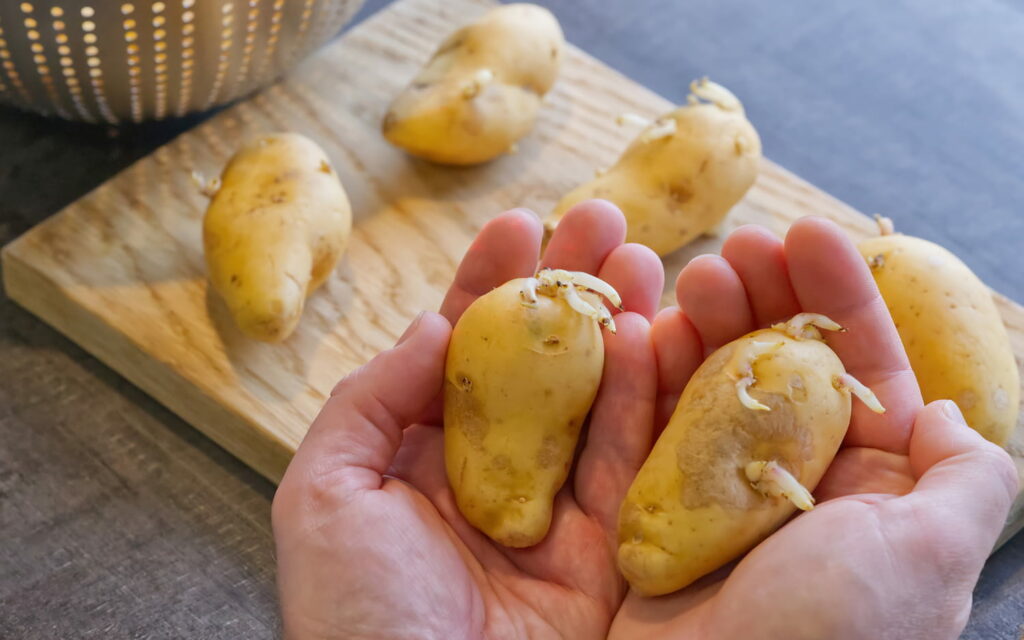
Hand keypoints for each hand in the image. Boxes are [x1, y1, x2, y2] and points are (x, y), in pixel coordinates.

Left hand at [272, 201, 662, 638]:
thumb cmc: (353, 623)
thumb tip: (430, 323)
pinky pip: (635, 464)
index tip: (519, 223)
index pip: (461, 352)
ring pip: (599, 402)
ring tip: (645, 255)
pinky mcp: (615, 555)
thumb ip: (369, 399)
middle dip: (570, 288)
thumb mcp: (323, 496)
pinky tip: (655, 332)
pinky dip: (647, 396)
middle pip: (542, 364)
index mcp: (420, 460)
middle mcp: (494, 479)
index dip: (489, 284)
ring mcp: (558, 515)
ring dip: (622, 323)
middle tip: (606, 216)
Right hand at [608, 218, 1018, 639]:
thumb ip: (966, 480)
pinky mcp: (658, 508)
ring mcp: (723, 495)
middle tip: (735, 247)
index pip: (863, 369)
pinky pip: (650, 426)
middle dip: (765, 296)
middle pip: (782, 363)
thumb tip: (950, 415)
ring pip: (714, 385)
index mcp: (870, 490)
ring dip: (705, 322)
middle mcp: (798, 485)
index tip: (807, 232)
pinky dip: (647, 375)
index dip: (839, 296)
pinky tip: (644, 329)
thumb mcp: (931, 557)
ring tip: (690, 275)